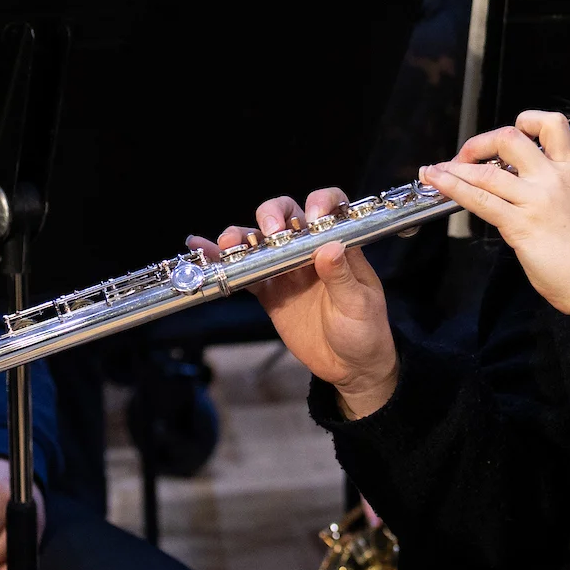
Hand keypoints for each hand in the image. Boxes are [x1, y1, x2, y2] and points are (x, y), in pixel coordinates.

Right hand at [209, 188, 398, 417]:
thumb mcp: (359, 305)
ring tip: (228, 244)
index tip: (313, 218)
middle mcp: (310, 250)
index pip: (329, 207)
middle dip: (273, 215)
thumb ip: (342, 276)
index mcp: (339, 244)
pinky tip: (204, 252)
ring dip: (241, 235)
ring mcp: (286, 269)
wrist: (351, 367)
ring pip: (259, 240)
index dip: (319, 203)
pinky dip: (223, 262)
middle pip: (286, 215)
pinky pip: (244, 271)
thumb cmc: (365, 331)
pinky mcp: (269, 291)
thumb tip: (329, 247)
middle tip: (271, 233)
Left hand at [422, 112, 569, 318]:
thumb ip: (544, 186)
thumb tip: (509, 179)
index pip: (552, 124)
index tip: (508, 136)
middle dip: (480, 143)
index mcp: (569, 170)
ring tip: (436, 171)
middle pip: (511, 137)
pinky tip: (439, 182)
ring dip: (455, 168)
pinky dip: (453, 187)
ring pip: (488, 171)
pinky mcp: (520, 224)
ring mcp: (536, 200)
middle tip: (466, 157)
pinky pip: (480, 200)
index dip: (526, 120)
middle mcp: (552, 179)